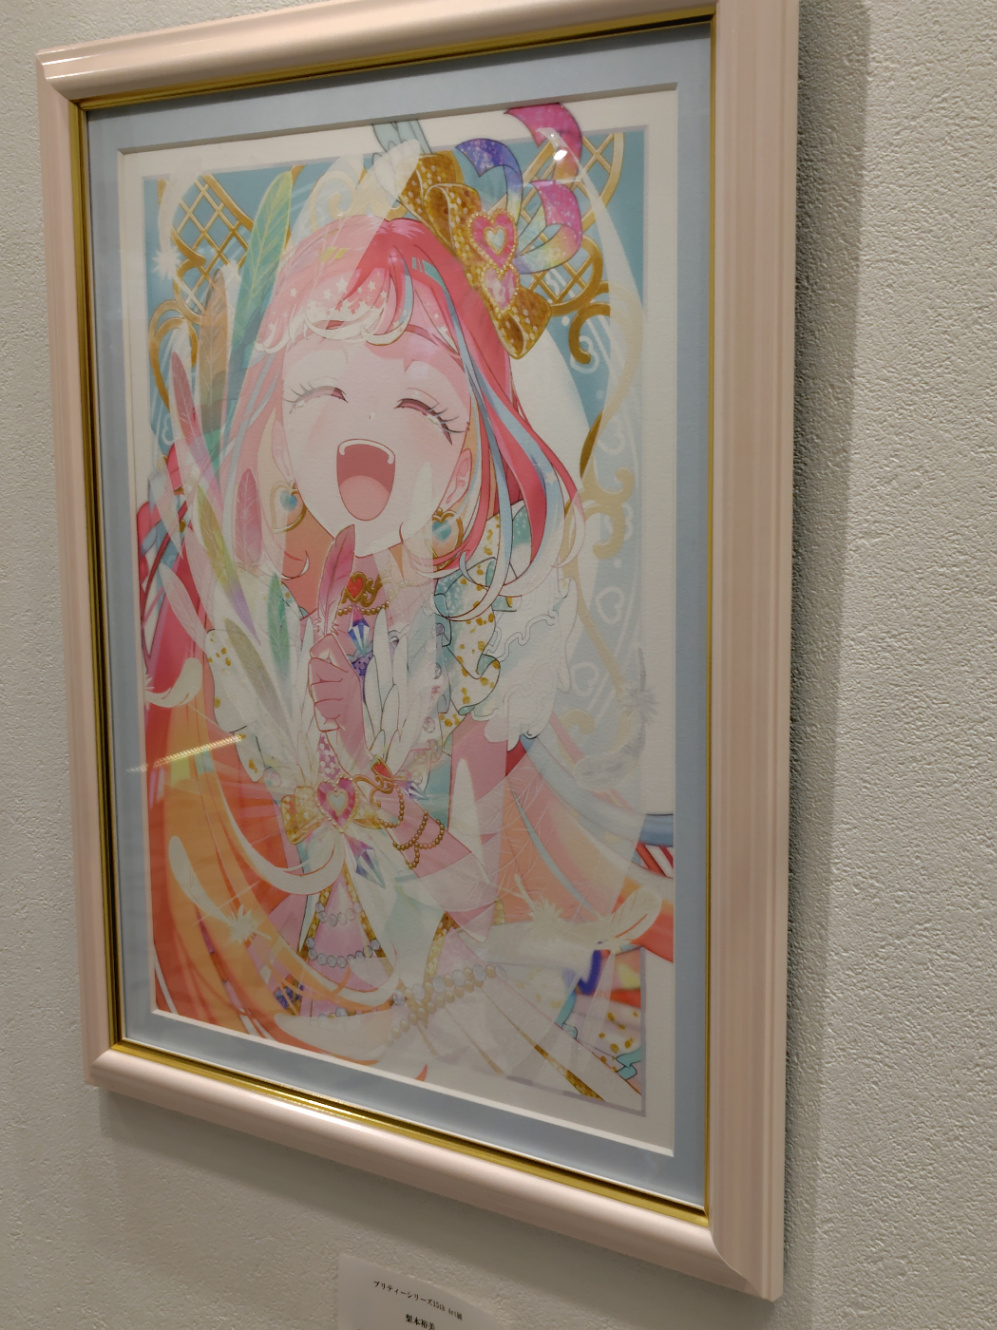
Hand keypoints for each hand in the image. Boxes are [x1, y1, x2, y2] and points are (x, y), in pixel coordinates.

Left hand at [308, 630, 367, 767]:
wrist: (356, 746)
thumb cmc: (340, 718)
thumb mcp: (334, 692)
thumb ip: (325, 675)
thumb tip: (313, 657)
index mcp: (348, 673)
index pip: (330, 644)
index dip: (318, 648)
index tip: (316, 656)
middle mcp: (350, 680)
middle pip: (314, 666)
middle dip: (313, 684)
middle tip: (326, 700)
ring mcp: (348, 696)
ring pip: (315, 690)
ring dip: (319, 706)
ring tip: (333, 714)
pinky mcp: (345, 713)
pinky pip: (319, 711)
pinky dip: (324, 722)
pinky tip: (336, 725)